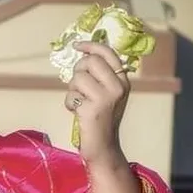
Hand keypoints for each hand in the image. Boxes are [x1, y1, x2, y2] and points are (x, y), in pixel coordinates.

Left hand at [65, 41, 129, 167]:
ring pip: (78, 78)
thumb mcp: (108, 94)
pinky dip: (70, 103)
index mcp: (123, 80)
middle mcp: (117, 87)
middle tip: (77, 84)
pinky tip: (77, 113)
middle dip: (78, 70)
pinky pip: (71, 96)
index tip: (77, 45)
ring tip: (79, 101)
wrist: (103, 147)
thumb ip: (101, 76)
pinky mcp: (91, 109)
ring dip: (72, 89)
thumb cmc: (102, 120)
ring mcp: (105, 98)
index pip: (107, 53)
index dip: (90, 45)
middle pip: (90, 61)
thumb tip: (84, 54)